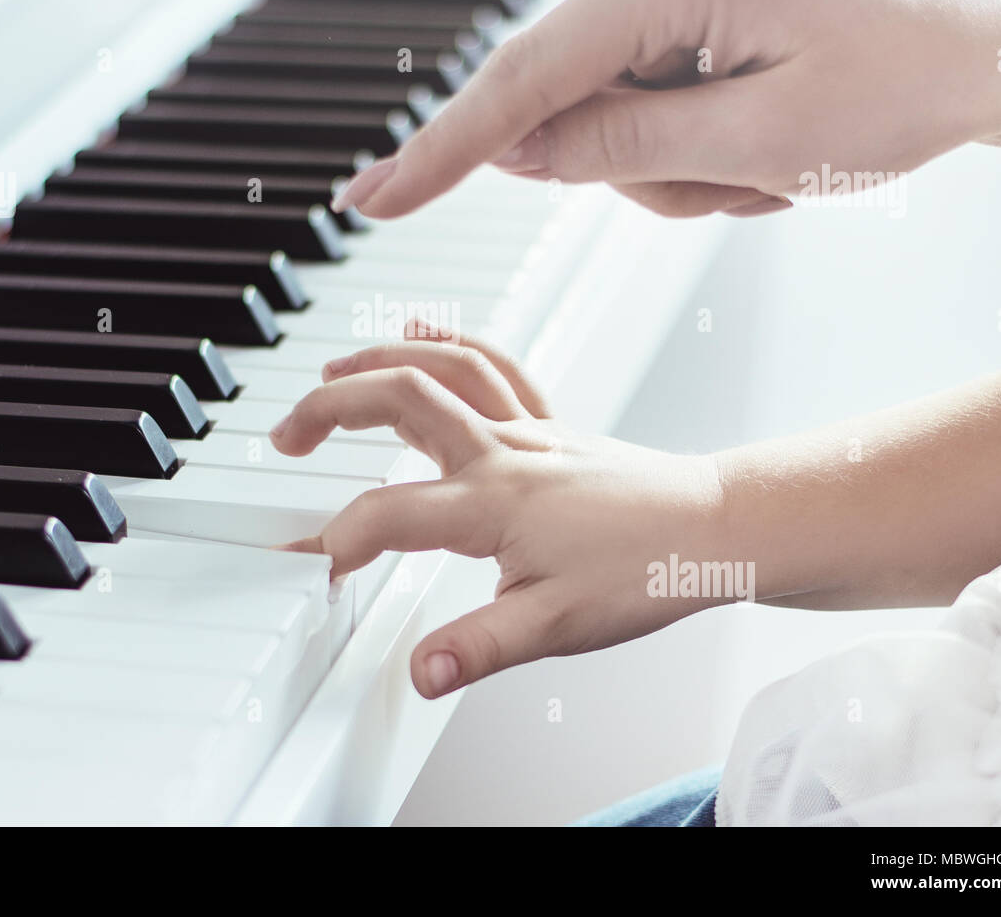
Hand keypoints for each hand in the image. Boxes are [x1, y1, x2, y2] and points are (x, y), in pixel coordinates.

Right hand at [268, 330, 730, 698]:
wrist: (715, 527)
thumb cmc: (649, 566)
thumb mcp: (557, 624)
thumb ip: (479, 647)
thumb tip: (420, 669)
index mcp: (493, 502)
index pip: (388, 513)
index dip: (339, 541)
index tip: (319, 567)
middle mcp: (502, 451)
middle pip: (399, 398)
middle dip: (329, 407)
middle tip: (286, 435)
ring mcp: (526, 429)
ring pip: (442, 366)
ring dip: (378, 360)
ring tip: (331, 370)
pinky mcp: (548, 424)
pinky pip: (494, 365)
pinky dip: (449, 341)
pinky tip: (421, 332)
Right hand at [335, 0, 1000, 219]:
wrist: (996, 51)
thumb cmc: (907, 80)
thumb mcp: (760, 140)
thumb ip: (622, 148)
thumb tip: (523, 153)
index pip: (525, 76)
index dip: (445, 151)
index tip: (375, 198)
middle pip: (565, 99)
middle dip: (628, 167)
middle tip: (728, 180)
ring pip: (607, 119)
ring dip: (676, 172)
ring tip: (769, 168)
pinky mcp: (695, 17)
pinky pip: (646, 108)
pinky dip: (693, 155)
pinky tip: (764, 151)